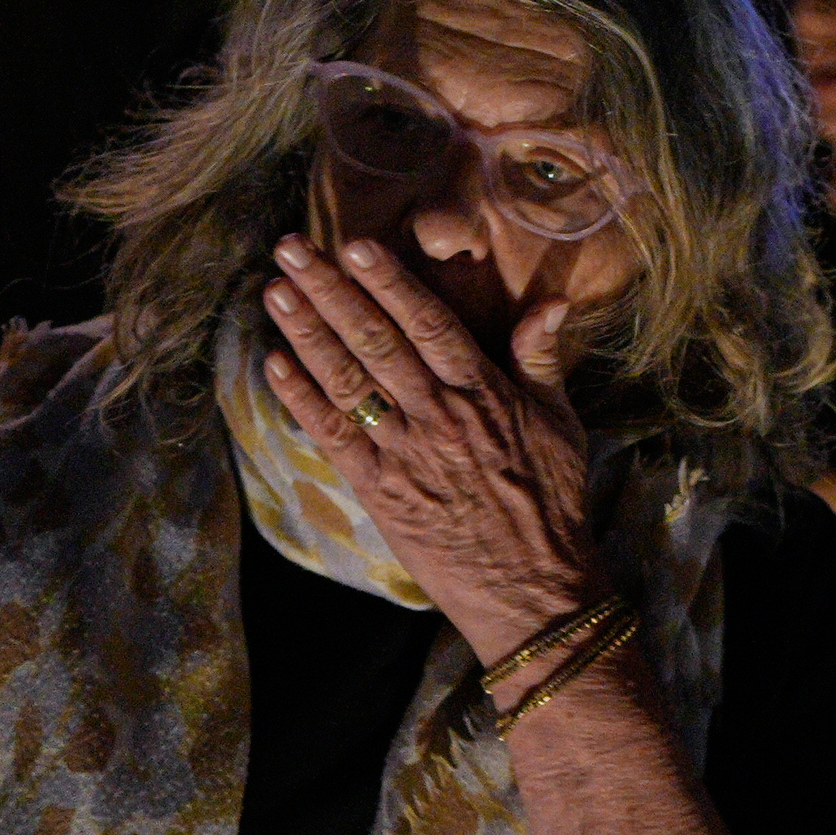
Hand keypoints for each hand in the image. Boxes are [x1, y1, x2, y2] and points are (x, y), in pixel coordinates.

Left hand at [255, 235, 604, 671]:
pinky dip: (301, 400)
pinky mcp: (380, 491)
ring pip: (346, 381)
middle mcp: (438, 416)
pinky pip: (333, 437)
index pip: (429, 324)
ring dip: (305, 333)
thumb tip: (552, 302)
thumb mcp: (561, 424)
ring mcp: (404, 454)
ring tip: (275, 290)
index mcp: (484, 393)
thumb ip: (542, 359)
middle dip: (330, 290)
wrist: (532, 589)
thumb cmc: (552, 504)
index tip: (354, 245)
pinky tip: (274, 363)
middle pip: (374, 341)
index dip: (388, 282)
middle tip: (292, 249)